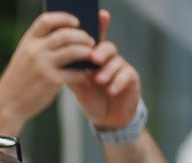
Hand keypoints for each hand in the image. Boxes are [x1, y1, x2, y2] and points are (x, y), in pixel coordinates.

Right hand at [0, 11, 102, 124]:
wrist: (6, 106)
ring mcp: (43, 66)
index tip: (76, 22)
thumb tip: (68, 37)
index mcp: (28, 42)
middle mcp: (35, 51)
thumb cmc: (19, 81)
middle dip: (82, 36)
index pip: (47, 20)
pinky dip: (84, 73)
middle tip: (91, 41)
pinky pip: (75, 72)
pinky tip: (86, 74)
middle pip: (66, 34)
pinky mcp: (51, 81)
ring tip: (92, 55)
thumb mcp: (23, 58)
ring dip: (87, 52)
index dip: (64, 18)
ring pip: (74, 51)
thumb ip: (40, 46)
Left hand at [69, 12, 142, 129]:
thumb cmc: (92, 99)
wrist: (106, 119)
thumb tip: (60, 59)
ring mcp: (121, 68)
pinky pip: (126, 76)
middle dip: (101, 51)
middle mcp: (109, 60)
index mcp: (95, 58)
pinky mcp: (131, 79)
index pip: (97, 40)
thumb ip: (72, 72)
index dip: (100, 26)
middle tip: (94, 59)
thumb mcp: (78, 86)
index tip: (101, 15)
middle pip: (107, 47)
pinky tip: (111, 89)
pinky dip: (117, 82)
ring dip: (107, 71)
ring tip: (99, 80)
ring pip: (116, 62)